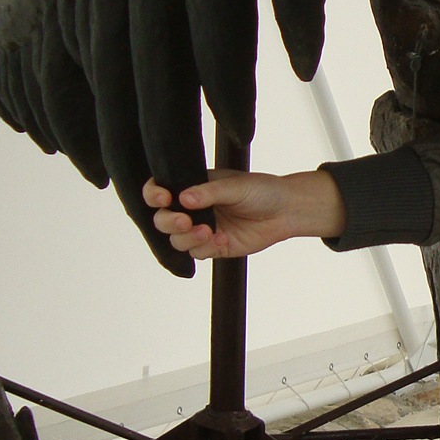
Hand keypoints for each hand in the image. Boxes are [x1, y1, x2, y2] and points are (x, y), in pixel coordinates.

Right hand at [143, 168, 345, 260]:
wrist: (285, 211)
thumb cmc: (261, 191)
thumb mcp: (235, 186)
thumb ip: (209, 192)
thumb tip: (183, 198)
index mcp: (192, 186)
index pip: (160, 190)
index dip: (154, 195)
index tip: (163, 198)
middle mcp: (193, 209)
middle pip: (163, 220)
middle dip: (169, 222)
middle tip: (185, 221)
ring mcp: (201, 228)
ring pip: (177, 240)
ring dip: (188, 238)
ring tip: (208, 231)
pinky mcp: (213, 246)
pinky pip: (197, 253)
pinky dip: (205, 248)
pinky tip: (221, 240)